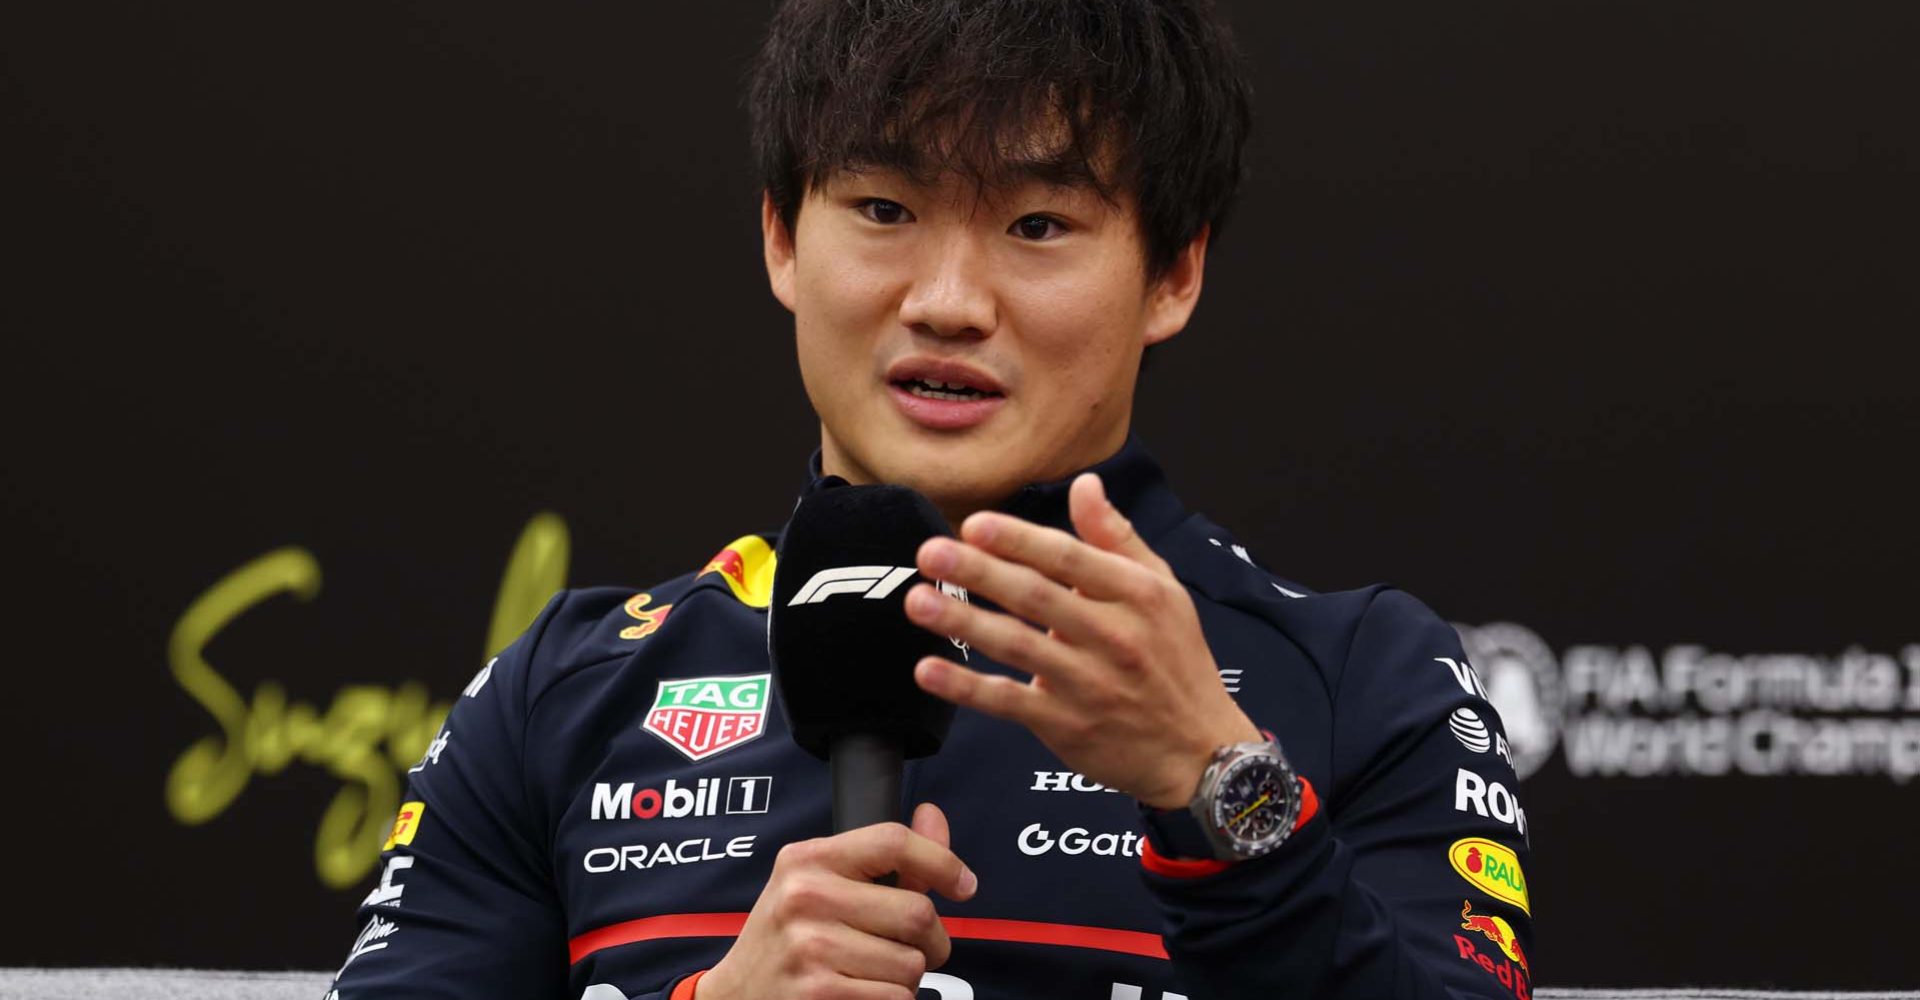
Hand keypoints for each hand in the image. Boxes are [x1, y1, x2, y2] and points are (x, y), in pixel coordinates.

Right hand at [697, 803, 975, 999]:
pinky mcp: (819, 993)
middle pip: (916, 911)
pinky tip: (860, 993)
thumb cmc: (787, 937)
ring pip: (912, 964)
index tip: (963, 885)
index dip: (942, 862)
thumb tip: (932, 815)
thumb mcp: (820, 883)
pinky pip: (896, 998)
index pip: (893, 841)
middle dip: (933, 940)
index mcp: (807, 859)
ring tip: (874, 973)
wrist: (734, 997)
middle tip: (916, 949)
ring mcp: (810, 947)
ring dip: (908, 977)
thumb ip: (884, 855)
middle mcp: (805, 897)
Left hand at [905, 473, 1260, 808]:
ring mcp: (1089, 684)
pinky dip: (967, 687)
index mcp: (1138, 595)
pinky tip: (928, 669)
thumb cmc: (1176, 661)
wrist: (1199, 751)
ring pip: (1017, 646)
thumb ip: (1117, 537)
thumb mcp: (1163, 591)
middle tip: (930, 552)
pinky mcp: (1067, 726)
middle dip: (979, 573)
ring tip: (918, 601)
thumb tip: (1084, 483)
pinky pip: (1009, 703)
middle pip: (1036, 597)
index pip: (1070, 558)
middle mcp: (1114, 636)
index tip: (975, 524)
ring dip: (962, 622)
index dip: (1019, 540)